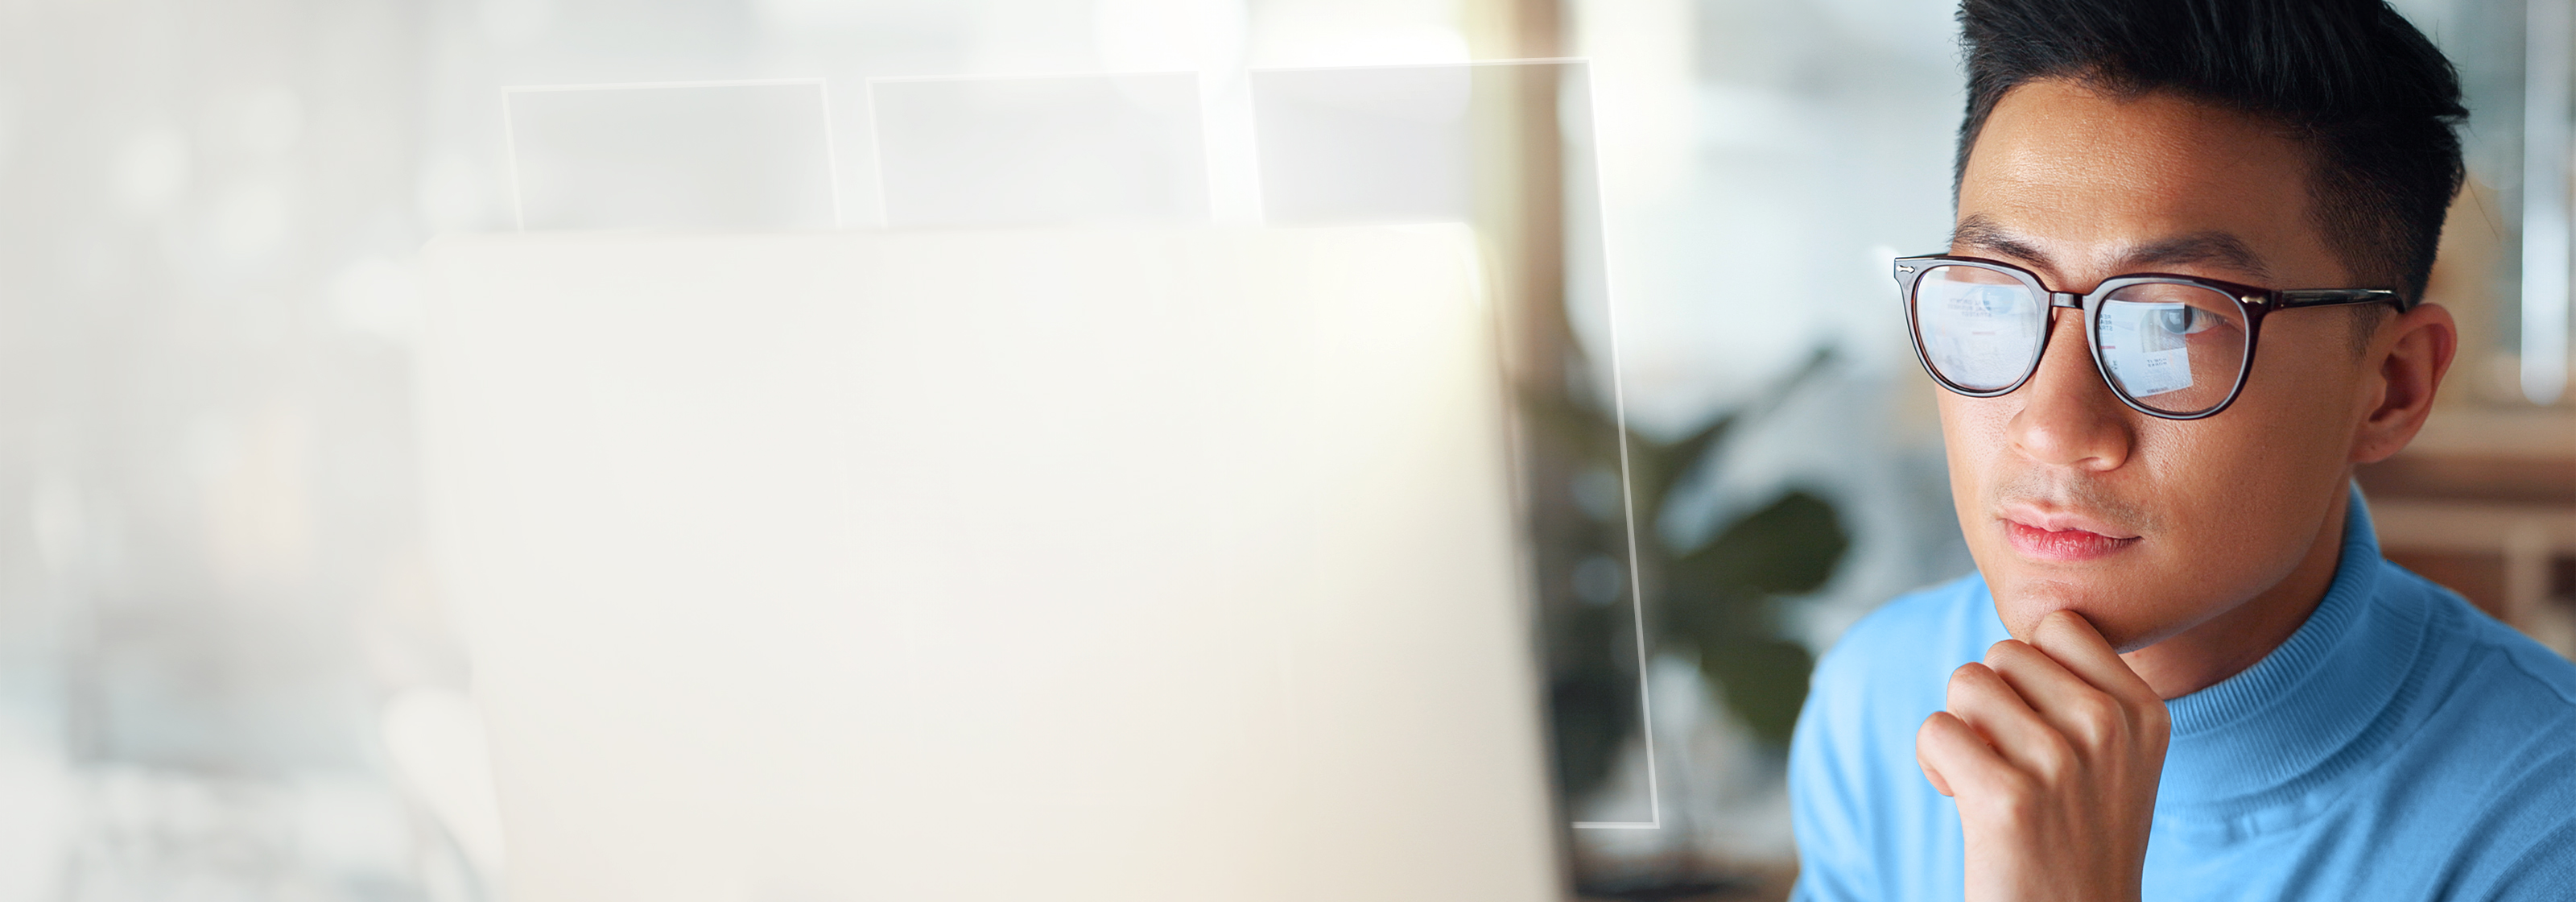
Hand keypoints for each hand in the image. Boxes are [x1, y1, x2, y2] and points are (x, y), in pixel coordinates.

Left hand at [1915, 609, 2169, 901]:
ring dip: (1961, 731)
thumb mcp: (2113, 756)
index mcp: (2144, 711)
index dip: (2028, 672)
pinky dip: (1935, 763)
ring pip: (1965, 682)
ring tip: (1992, 782)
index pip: (2058, 626)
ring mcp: (2061, 761)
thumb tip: (2022, 628)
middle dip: (1990, 703)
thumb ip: (2082, 689)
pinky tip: (1966, 802)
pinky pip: (1935, 730)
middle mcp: (2110, 728)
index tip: (2041, 725)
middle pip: (2002, 653)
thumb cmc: (2077, 837)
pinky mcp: (2008, 797)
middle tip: (2012, 763)